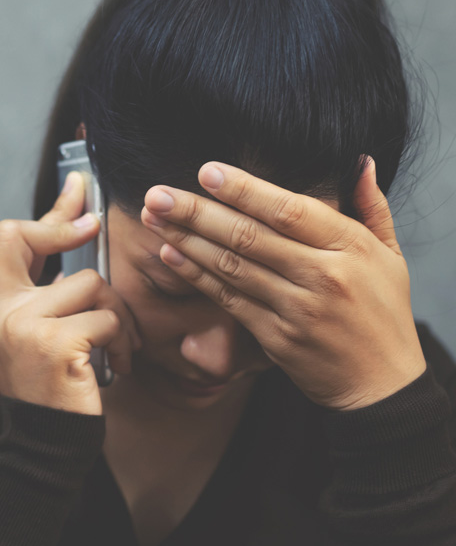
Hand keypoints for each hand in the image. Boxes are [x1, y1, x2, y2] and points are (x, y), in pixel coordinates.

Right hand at [0, 172, 140, 415]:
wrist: (46, 445)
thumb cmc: (53, 389)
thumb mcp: (38, 336)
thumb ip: (48, 296)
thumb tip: (80, 241)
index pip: (11, 240)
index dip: (48, 213)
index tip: (77, 190)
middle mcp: (1, 310)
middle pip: (36, 240)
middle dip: (69, 228)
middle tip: (94, 224)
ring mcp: (24, 325)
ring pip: (90, 285)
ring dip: (115, 315)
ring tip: (115, 347)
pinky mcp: (55, 344)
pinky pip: (106, 319)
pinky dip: (121, 343)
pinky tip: (115, 367)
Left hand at [140, 158, 426, 410]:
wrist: (381, 384)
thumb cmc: (383, 314)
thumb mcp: (391, 256)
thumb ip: (371, 207)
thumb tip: (359, 161)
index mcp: (350, 247)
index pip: (288, 210)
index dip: (244, 189)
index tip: (206, 171)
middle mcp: (323, 275)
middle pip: (249, 236)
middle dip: (196, 212)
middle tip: (157, 194)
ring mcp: (297, 309)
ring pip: (232, 266)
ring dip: (187, 240)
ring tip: (154, 219)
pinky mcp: (276, 338)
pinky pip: (229, 299)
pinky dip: (197, 276)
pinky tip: (171, 255)